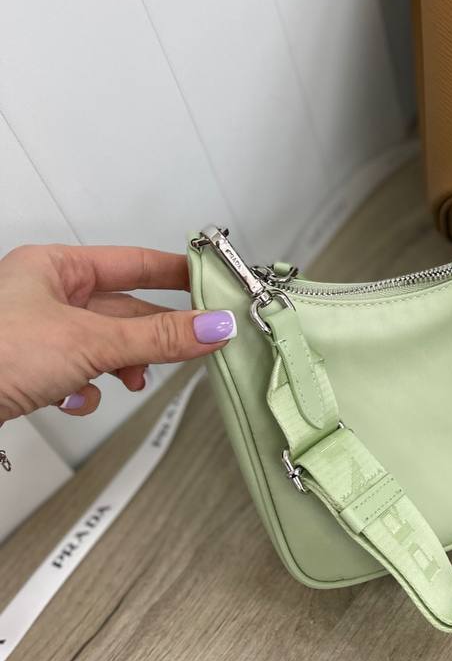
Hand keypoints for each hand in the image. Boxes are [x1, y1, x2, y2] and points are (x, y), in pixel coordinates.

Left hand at [0, 244, 235, 420]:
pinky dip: (85, 389)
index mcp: (56, 267)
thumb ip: (157, 338)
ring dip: (120, 366)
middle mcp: (45, 295)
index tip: (213, 284)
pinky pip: (77, 373)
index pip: (134, 262)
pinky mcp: (28, 369)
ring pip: (102, 346)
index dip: (177, 273)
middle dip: (152, 335)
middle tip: (194, 345)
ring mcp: (36, 333)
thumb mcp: (89, 341)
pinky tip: (77, 398)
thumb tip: (212, 327)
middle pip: (123, 310)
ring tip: (129, 380)